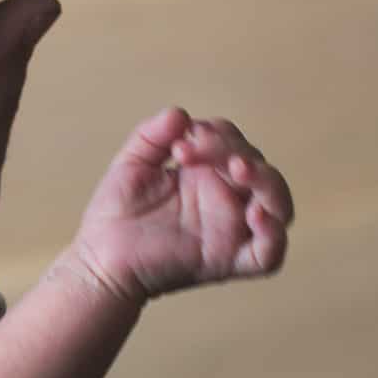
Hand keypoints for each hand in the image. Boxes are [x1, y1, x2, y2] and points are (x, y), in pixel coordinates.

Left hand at [71, 109, 293, 303]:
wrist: (99, 259)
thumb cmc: (116, 214)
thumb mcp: (131, 165)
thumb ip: (151, 136)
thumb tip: (181, 114)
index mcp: (208, 175)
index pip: (234, 145)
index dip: (217, 135)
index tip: (180, 142)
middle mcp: (226, 201)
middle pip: (261, 170)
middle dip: (238, 151)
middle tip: (202, 146)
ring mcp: (231, 232)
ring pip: (279, 206)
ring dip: (267, 182)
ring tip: (239, 168)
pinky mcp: (227, 263)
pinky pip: (269, 255)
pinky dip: (273, 235)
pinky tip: (255, 214)